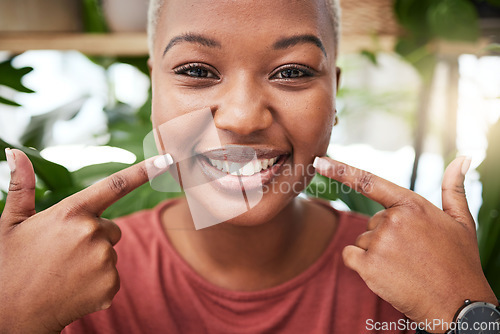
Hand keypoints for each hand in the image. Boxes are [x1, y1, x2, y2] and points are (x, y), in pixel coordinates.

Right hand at [0, 149, 171, 333]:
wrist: (10, 314)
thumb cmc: (9, 264)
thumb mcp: (11, 223)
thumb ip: (22, 185)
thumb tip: (16, 152)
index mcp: (71, 212)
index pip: (115, 186)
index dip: (143, 171)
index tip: (166, 159)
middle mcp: (92, 233)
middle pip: (111, 228)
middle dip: (95, 236)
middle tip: (64, 252)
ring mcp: (104, 260)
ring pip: (111, 252)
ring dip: (95, 259)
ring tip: (65, 270)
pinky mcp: (110, 284)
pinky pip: (112, 275)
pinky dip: (98, 281)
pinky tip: (74, 287)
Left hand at [314, 156, 496, 332]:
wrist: (457, 305)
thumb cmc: (459, 262)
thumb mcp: (462, 221)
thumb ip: (454, 188)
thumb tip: (463, 158)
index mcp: (412, 204)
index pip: (369, 182)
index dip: (340, 170)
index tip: (319, 162)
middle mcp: (393, 219)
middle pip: (371, 222)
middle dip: (386, 237)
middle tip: (411, 254)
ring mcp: (379, 243)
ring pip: (362, 241)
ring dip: (376, 253)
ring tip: (404, 267)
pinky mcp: (368, 265)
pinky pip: (350, 256)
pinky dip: (361, 265)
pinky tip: (385, 274)